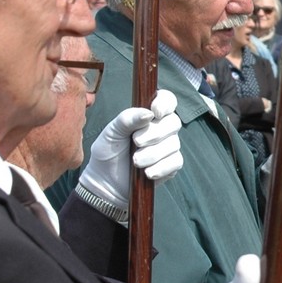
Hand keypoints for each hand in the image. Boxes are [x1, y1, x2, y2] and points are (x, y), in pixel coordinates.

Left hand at [78, 89, 182, 209]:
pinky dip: (160, 167)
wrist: (106, 182)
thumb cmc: (108, 152)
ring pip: (173, 144)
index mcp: (148, 115)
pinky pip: (175, 162)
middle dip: (154, 133)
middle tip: (136, 142)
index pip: (167, 100)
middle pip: (173, 122)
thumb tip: (148, 113)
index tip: (155, 112)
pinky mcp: (171, 165)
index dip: (165, 103)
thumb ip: (127, 118)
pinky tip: (147, 173)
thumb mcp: (112, 132)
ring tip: (135, 162)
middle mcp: (162, 128)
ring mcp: (169, 146)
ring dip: (152, 154)